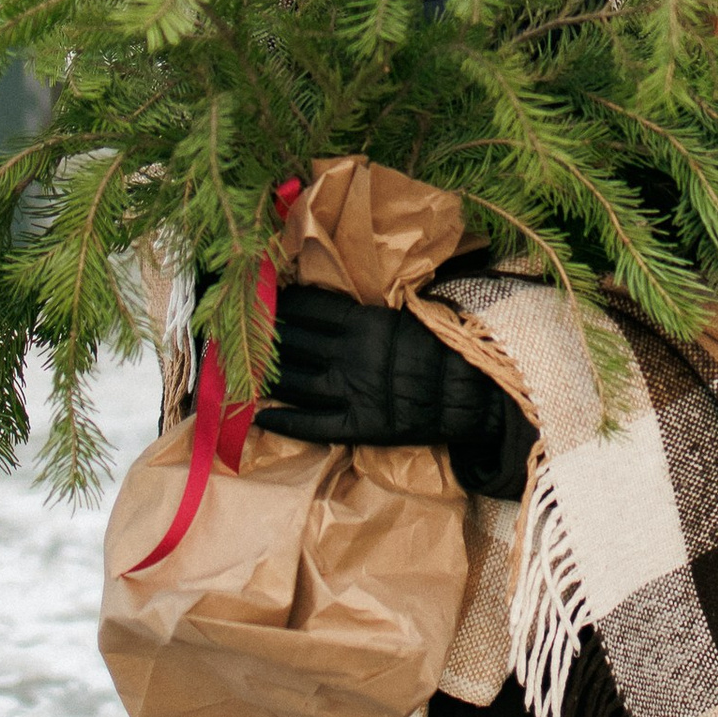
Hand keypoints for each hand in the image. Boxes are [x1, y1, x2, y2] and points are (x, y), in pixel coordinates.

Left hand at [255, 283, 533, 500]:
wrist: (478, 393)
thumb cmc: (447, 348)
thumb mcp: (409, 314)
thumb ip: (373, 309)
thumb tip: (343, 290)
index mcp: (365, 322)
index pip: (309, 306)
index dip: (281, 302)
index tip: (261, 298)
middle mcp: (349, 355)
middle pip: (293, 341)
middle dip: (262, 335)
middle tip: (239, 332)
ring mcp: (351, 392)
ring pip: (294, 380)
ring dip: (265, 373)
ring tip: (243, 368)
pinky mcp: (358, 426)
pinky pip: (311, 424)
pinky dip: (282, 419)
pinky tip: (259, 414)